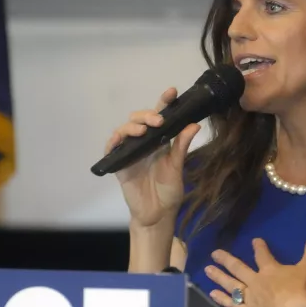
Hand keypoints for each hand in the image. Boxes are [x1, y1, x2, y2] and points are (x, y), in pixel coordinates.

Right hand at [105, 88, 201, 227]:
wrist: (157, 214)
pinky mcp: (119, 164)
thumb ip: (181, 146)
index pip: (160, 117)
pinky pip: (111, 148)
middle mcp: (144, 143)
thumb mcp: (177, 167)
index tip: (172, 92)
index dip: (164, 103)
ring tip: (143, 130)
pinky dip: (114, 141)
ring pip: (125, 129)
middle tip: (158, 120)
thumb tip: (194, 124)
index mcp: (159, 141)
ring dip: (132, 126)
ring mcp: (130, 152)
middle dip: (147, 114)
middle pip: (139, 119)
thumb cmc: (168, 191)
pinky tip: (121, 139)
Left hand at [205, 231, 305, 306]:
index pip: (262, 255)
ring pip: (231, 284)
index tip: (254, 240)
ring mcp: (249, 297)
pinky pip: (232, 304)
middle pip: (238, 268)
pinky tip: (212, 293)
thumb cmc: (301, 291)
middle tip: (214, 253)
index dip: (258, 247)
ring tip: (207, 269)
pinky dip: (222, 299)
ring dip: (218, 276)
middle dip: (226, 259)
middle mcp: (255, 281)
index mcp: (269, 270)